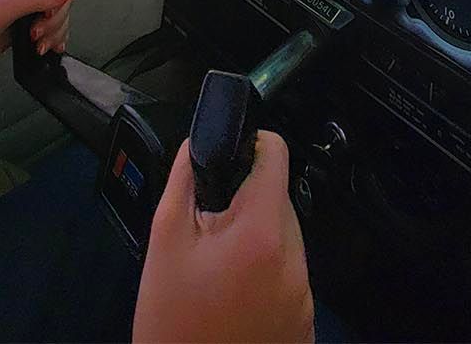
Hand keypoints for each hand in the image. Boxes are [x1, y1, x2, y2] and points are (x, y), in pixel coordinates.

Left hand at [0, 0, 74, 90]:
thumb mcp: (3, 7)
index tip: (52, 8)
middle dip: (57, 17)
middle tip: (39, 30)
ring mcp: (25, 8)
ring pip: (58, 14)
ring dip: (56, 31)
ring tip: (39, 43)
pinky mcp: (25, 27)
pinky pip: (52, 29)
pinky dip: (55, 39)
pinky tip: (49, 46)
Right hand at [133, 131, 313, 343]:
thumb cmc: (172, 322)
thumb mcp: (165, 242)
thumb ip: (184, 182)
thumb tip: (197, 145)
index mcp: (263, 233)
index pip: (278, 157)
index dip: (254, 144)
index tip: (233, 153)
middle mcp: (295, 262)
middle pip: (280, 201)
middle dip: (248, 202)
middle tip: (209, 227)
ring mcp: (304, 298)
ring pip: (285, 240)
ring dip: (258, 240)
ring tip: (218, 269)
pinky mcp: (305, 326)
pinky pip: (290, 279)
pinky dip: (268, 276)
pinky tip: (234, 297)